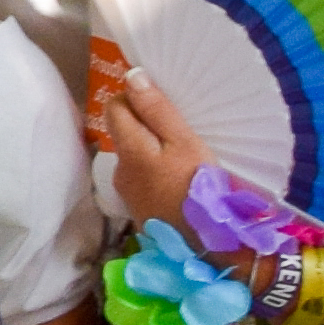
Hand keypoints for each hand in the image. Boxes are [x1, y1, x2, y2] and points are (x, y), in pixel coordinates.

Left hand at [83, 39, 218, 230]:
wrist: (209, 247)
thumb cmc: (201, 189)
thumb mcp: (184, 143)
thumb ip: (157, 111)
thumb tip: (132, 77)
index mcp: (128, 150)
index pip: (114, 107)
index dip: (134, 96)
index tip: (161, 96)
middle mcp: (120, 170)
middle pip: (123, 131)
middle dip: (145, 120)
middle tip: (179, 122)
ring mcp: (129, 191)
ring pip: (135, 154)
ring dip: (153, 145)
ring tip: (183, 147)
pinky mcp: (142, 207)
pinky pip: (144, 175)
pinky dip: (157, 167)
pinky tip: (180, 172)